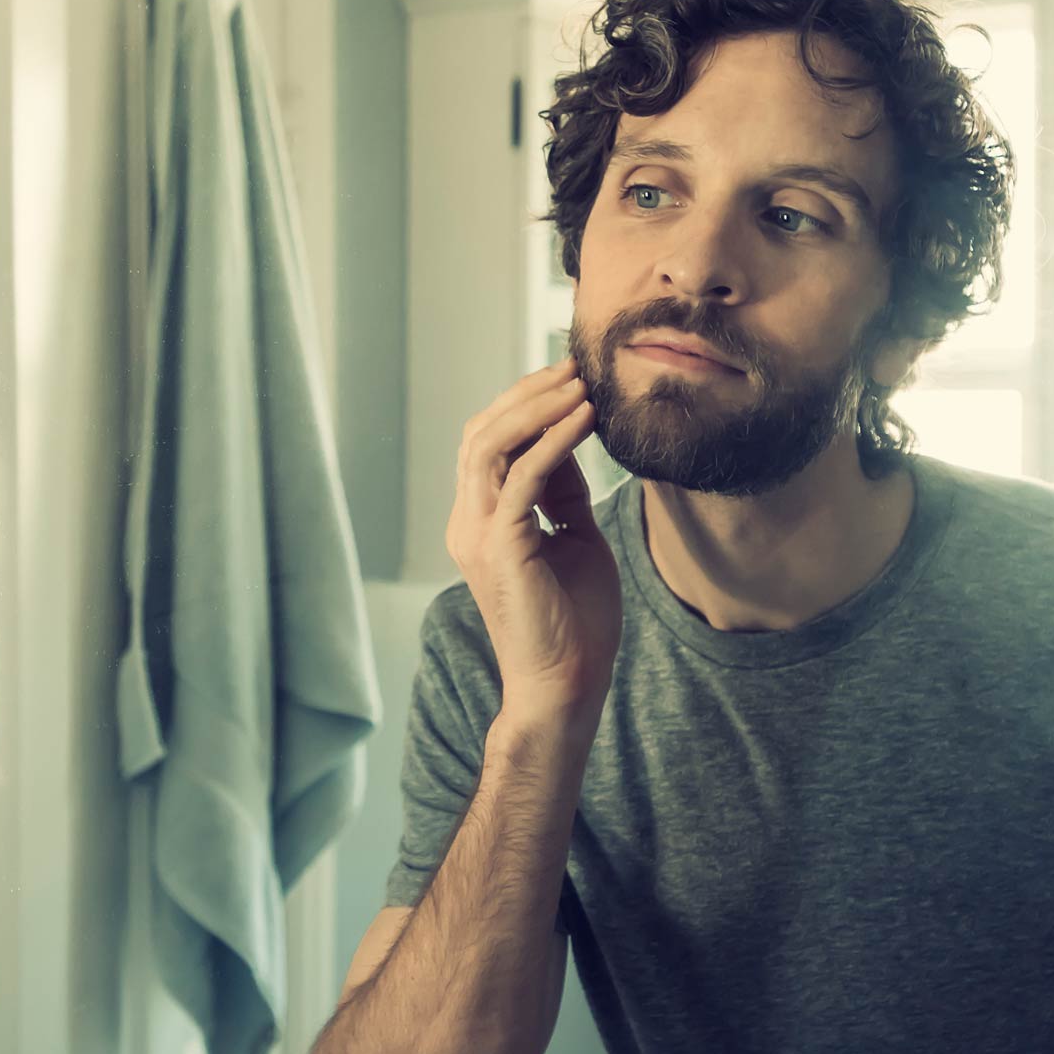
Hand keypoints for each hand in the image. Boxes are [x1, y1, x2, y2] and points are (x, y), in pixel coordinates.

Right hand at [446, 359, 623, 733]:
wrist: (566, 687)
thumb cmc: (575, 623)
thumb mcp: (574, 539)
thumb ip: (564, 493)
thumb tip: (573, 439)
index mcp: (480, 521)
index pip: (489, 444)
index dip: (526, 404)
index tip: (571, 377)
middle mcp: (468, 522)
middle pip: (481, 433)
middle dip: (527, 393)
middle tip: (574, 365)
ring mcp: (477, 534)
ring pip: (489, 445)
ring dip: (536, 406)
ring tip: (580, 383)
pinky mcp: (500, 547)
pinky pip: (520, 477)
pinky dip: (553, 440)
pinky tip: (585, 419)